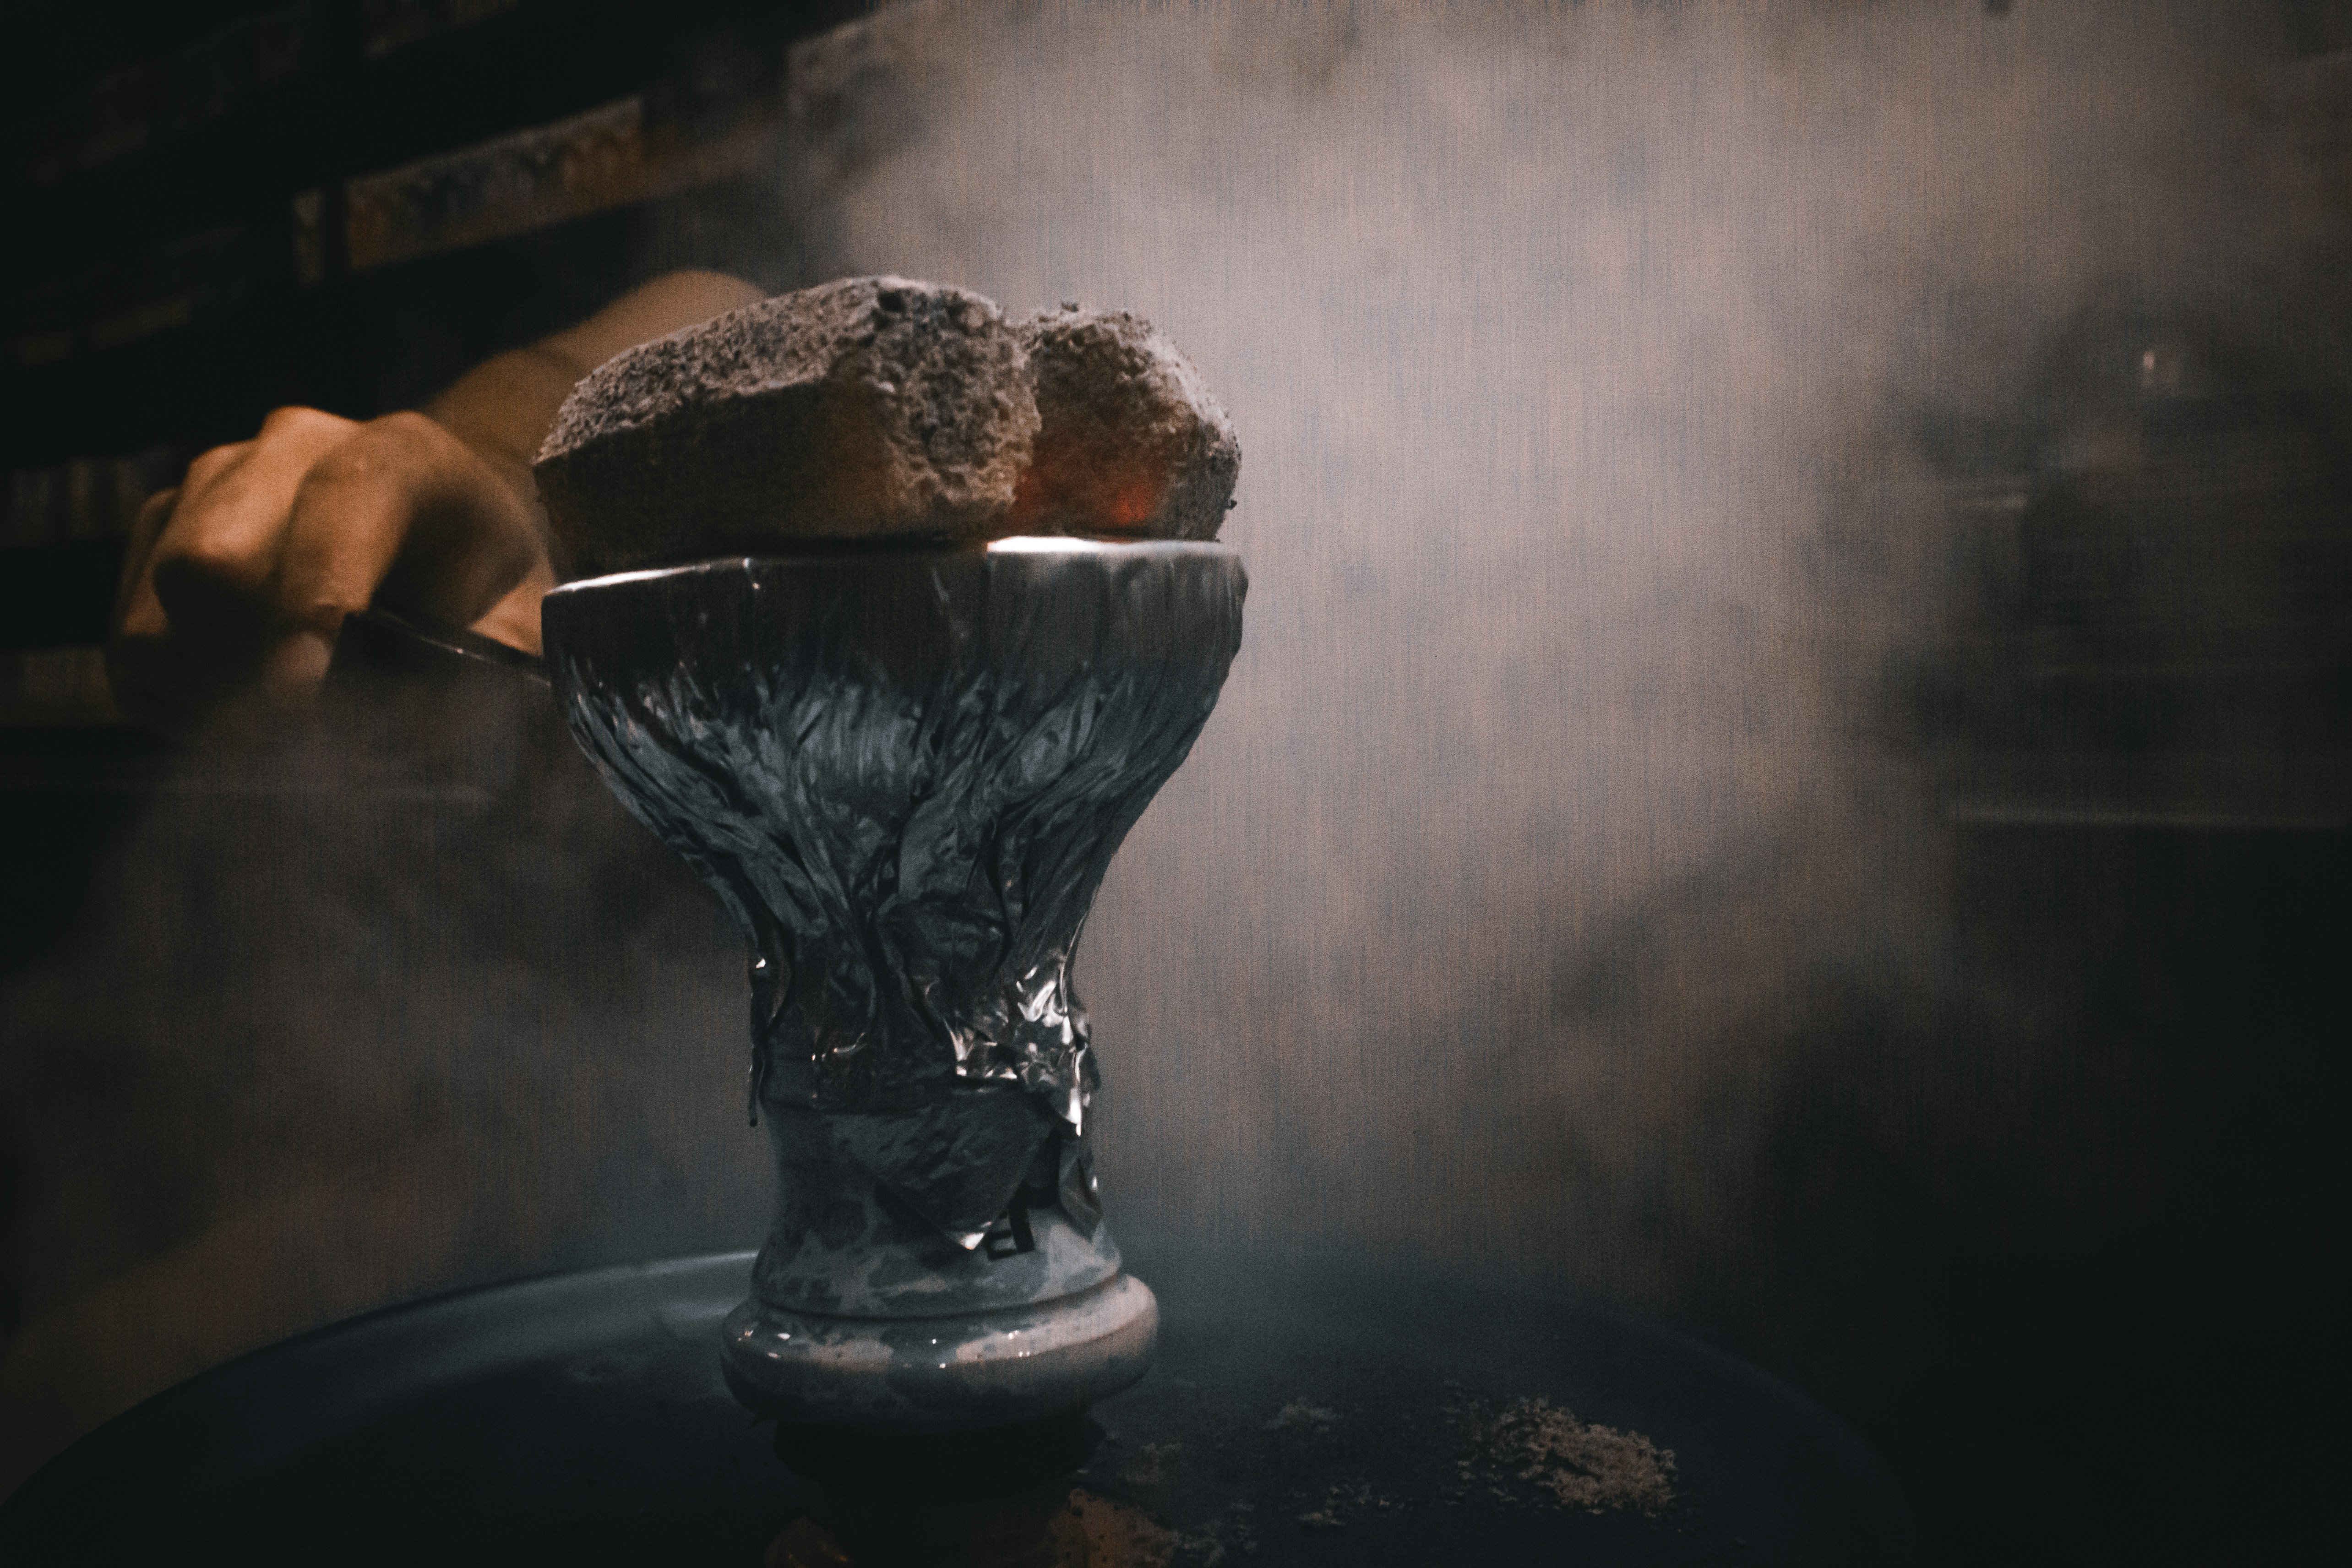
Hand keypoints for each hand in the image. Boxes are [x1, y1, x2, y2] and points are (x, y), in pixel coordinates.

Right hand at [107, 406, 551, 726]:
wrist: (447, 531)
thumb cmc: (488, 582)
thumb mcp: (523, 624)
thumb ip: (486, 672)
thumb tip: (423, 744)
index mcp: (402, 455)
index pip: (337, 508)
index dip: (310, 608)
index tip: (303, 704)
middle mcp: (293, 449)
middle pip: (213, 560)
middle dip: (246, 669)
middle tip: (299, 739)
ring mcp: (215, 481)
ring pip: (163, 603)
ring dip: (211, 692)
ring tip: (280, 729)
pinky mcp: (163, 527)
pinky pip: (135, 637)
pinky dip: (177, 696)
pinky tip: (244, 709)